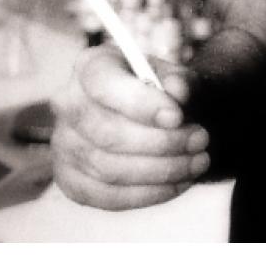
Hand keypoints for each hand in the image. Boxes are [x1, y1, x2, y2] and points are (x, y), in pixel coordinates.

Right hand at [51, 46, 210, 211]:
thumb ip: (181, 82)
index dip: (140, 104)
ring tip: (199, 162)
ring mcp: (63, 145)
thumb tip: (177, 92)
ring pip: (109, 169)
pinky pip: (106, 197)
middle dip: (162, 142)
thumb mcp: (177, 77)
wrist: (154, 116)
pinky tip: (179, 183)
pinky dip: (148, 194)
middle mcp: (68, 104)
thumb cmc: (163, 92)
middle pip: (107, 134)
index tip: (178, 117)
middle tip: (201, 140)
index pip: (103, 85)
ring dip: (161, 171)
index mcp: (91, 67)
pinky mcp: (70, 180)